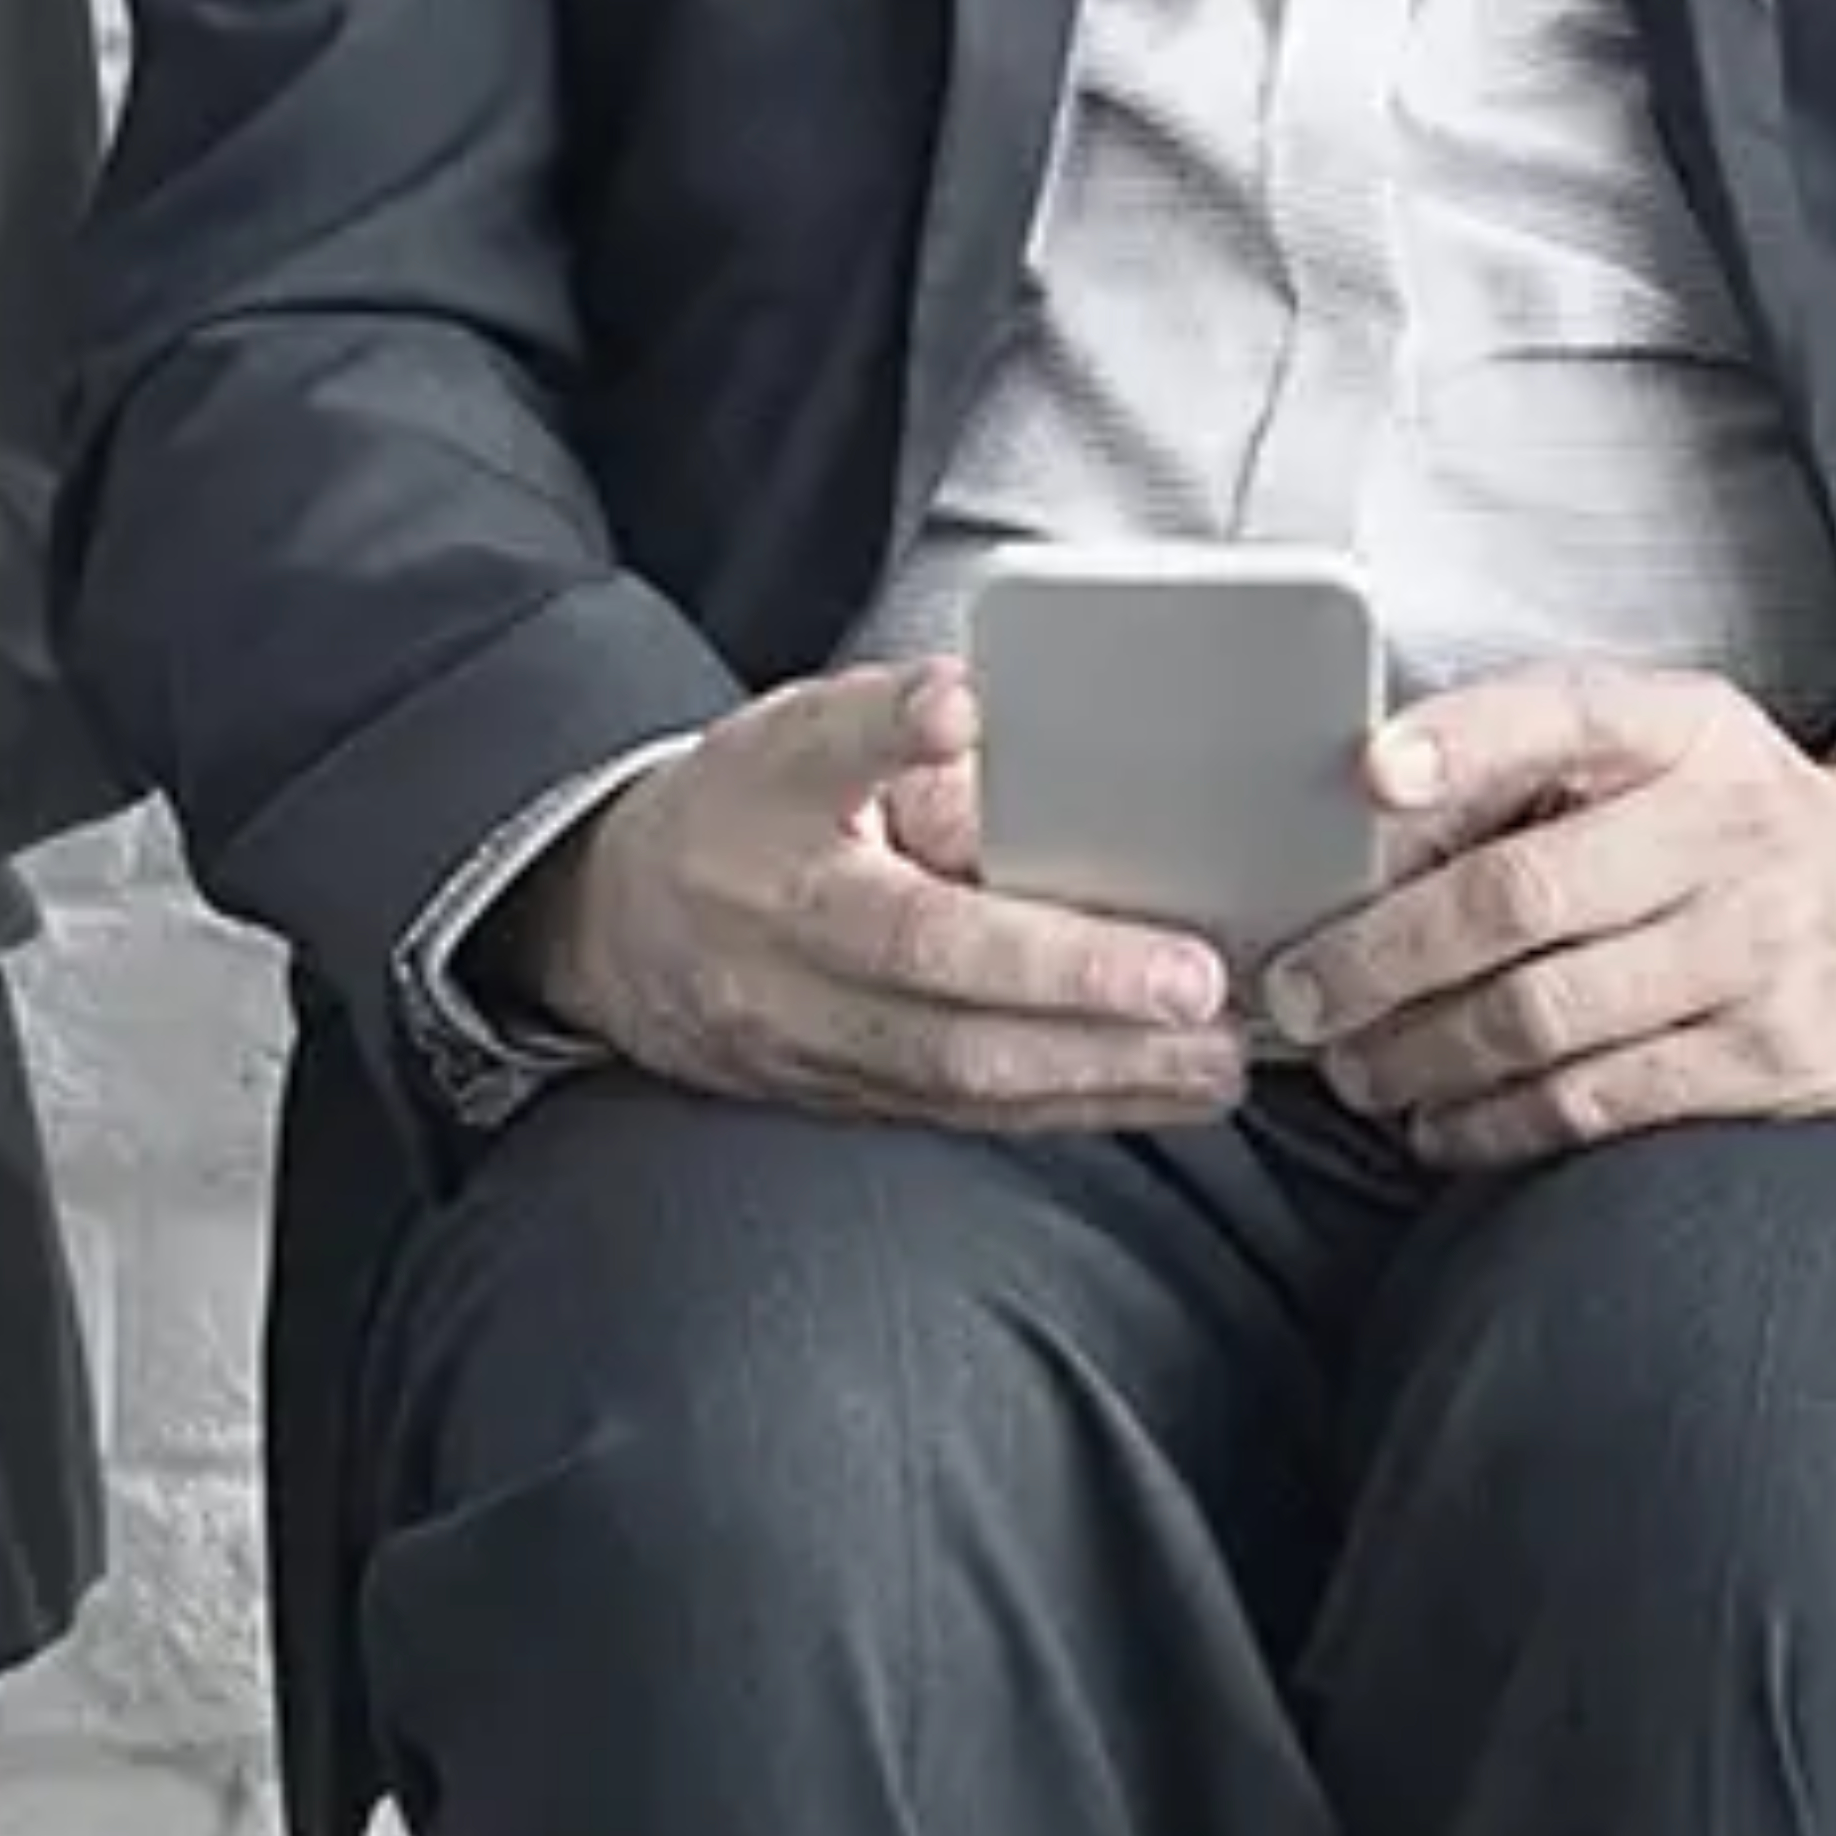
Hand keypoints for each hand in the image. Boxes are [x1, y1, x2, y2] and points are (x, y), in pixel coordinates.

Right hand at [516, 664, 1252, 1131]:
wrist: (618, 925)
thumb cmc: (737, 815)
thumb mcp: (790, 740)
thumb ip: (886, 731)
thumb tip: (975, 715)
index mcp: (776, 866)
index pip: (883, 877)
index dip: (959, 848)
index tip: (1053, 828)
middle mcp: (790, 972)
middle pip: (944, 1009)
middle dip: (1083, 1001)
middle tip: (1204, 987)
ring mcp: (815, 1051)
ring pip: (967, 1083)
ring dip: (1104, 1076)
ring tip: (1217, 1060)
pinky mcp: (847, 1102)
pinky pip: (972, 1121)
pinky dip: (1076, 1107)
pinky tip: (1163, 1091)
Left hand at [1269, 667, 1835, 1168]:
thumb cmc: (1760, 823)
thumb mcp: (1674, 743)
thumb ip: (1538, 758)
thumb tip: (1373, 817)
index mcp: (1689, 737)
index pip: (1566, 716)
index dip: (1464, 741)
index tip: (1371, 775)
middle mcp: (1726, 838)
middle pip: (1518, 902)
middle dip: (1382, 959)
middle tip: (1304, 994)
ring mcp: (1753, 956)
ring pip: (1544, 1018)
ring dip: (1422, 1055)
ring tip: (1358, 1068)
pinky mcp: (1770, 1060)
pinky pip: (1599, 1101)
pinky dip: (1498, 1122)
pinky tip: (1443, 1123)